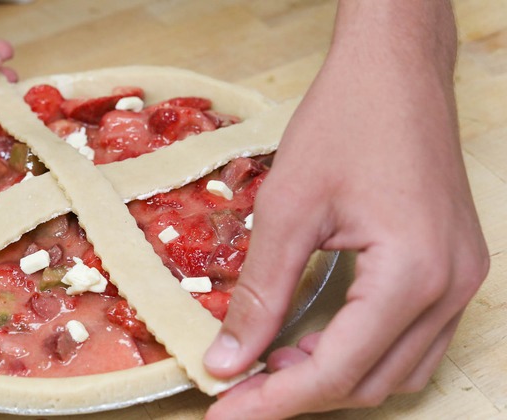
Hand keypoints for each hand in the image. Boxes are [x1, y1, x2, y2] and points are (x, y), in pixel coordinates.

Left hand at [203, 2, 488, 417]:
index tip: (225, 414)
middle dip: (302, 391)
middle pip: (372, 381)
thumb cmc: (344, 122)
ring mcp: (461, 278)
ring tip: (274, 362)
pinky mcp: (454, 265)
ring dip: (335, 376)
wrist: (395, 69)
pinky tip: (318, 336)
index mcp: (413, 275)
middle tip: (241, 383)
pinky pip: (414, 338)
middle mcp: (451, 288)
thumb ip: (260, 293)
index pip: (337, 371)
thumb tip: (228, 360)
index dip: (275, 401)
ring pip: (399, 369)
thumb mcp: (287, 210)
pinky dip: (363, 351)